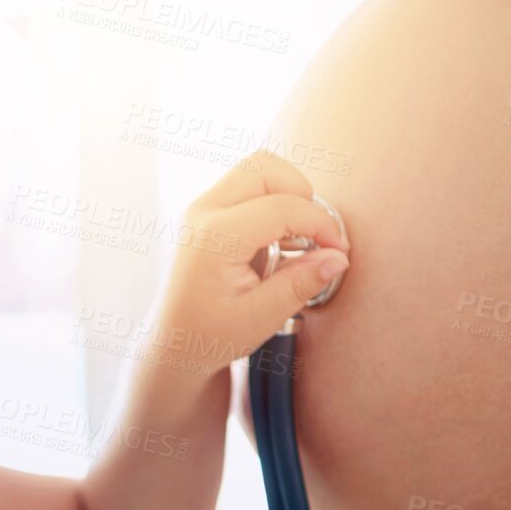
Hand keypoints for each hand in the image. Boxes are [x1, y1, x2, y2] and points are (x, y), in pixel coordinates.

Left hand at [153, 150, 349, 377]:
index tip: (338, 250)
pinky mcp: (206, 213)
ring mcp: (201, 209)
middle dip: (302, 196)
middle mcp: (203, 212)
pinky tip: (278, 242)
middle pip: (266, 168)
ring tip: (295, 240)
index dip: (321, 224)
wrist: (171, 342)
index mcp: (215, 238)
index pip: (283, 207)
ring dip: (287, 195)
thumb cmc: (209, 334)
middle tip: (314, 236)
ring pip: (257, 170)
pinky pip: (247, 187)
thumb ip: (300, 283)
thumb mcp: (261, 317)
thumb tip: (338, 257)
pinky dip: (273, 202)